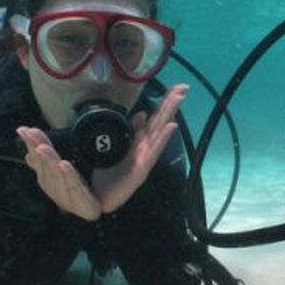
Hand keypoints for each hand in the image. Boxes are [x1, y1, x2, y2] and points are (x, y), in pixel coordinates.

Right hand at [17, 126, 102, 221]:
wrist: (112, 203)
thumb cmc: (89, 187)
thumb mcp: (68, 171)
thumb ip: (51, 162)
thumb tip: (28, 156)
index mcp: (51, 182)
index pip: (39, 161)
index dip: (31, 145)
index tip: (23, 129)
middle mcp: (57, 192)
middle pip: (46, 169)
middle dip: (38, 150)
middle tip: (31, 133)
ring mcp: (70, 201)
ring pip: (57, 178)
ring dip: (49, 161)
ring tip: (43, 147)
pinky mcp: (86, 208)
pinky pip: (76, 190)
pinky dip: (69, 177)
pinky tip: (64, 165)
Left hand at [91, 84, 187, 213]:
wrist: (101, 197)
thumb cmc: (110, 174)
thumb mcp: (118, 148)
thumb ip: (131, 131)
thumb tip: (141, 112)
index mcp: (140, 141)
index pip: (155, 117)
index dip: (165, 102)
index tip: (177, 87)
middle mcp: (146, 147)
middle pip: (160, 121)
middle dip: (171, 104)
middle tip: (184, 87)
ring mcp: (146, 157)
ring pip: (159, 132)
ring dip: (169, 115)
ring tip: (179, 99)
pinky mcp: (142, 169)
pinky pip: (154, 151)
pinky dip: (163, 138)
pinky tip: (171, 127)